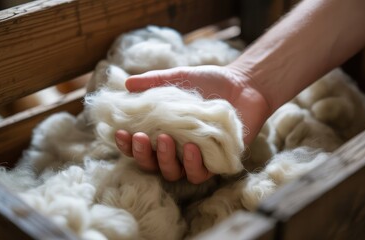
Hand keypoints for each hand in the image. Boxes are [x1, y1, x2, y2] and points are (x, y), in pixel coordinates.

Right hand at [115, 65, 270, 183]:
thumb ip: (154, 81)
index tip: (120, 132)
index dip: (127, 144)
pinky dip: (193, 164)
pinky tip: (191, 148)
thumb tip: (127, 84)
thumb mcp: (178, 77)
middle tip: (141, 137)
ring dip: (165, 160)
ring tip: (166, 139)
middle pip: (151, 164)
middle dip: (142, 154)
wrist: (244, 84)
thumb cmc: (209, 82)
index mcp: (163, 131)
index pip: (139, 145)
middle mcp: (176, 149)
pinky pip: (200, 173)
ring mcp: (195, 158)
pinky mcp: (216, 163)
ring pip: (173, 173)